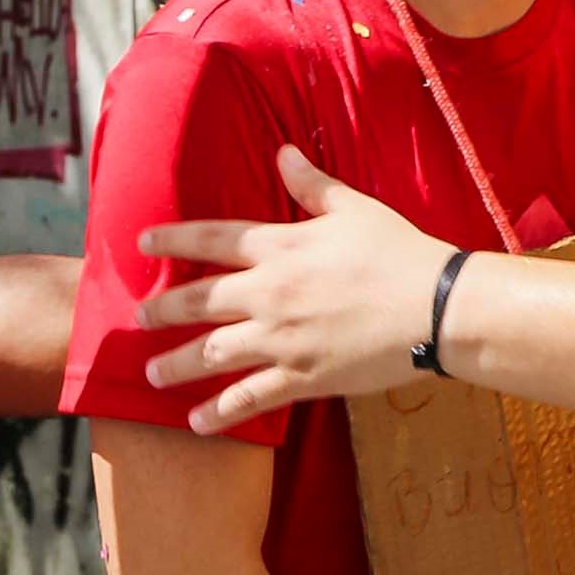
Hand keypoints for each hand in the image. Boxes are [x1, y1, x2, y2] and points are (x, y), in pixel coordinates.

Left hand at [140, 147, 459, 432]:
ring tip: (151, 374)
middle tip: (138, 318)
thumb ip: (312, 184)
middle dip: (162, 311)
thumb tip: (283, 151)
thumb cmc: (400, 252)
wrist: (436, 307)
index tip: (141, 243)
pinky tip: (195, 422)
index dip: (172, 239)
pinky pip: (249, 398)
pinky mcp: (302, 377)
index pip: (210, 239)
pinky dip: (218, 413)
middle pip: (198, 301)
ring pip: (211, 353)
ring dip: (176, 365)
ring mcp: (281, 338)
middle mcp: (269, 293)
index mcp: (280, 247)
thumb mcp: (355, 209)